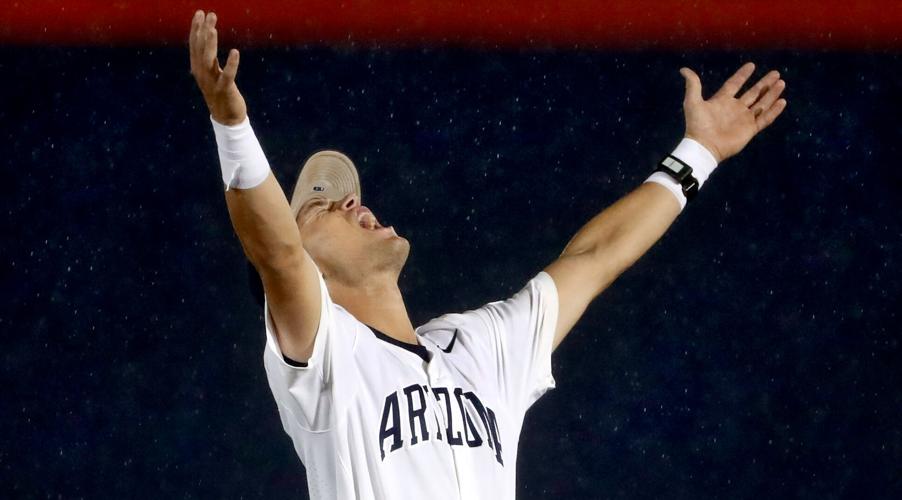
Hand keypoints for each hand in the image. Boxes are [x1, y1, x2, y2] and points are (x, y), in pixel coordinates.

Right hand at [189, 10, 246, 124]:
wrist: (226, 119)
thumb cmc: (220, 93)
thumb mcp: (211, 74)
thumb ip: (208, 59)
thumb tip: (206, 39)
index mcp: (198, 69)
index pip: (195, 45)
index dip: (196, 29)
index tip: (200, 13)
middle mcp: (202, 74)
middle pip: (200, 49)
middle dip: (203, 30)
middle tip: (208, 14)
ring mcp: (212, 83)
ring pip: (209, 60)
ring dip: (211, 44)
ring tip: (214, 29)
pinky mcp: (225, 90)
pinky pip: (227, 75)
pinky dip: (231, 64)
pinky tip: (235, 52)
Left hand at [680, 62, 786, 162]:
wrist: (704, 146)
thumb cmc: (697, 124)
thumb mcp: (692, 102)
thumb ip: (692, 85)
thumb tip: (683, 70)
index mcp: (722, 101)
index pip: (734, 84)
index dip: (742, 75)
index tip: (752, 65)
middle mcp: (735, 108)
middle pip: (753, 93)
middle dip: (764, 83)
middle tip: (775, 73)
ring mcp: (743, 119)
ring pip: (762, 104)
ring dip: (771, 94)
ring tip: (781, 82)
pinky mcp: (750, 129)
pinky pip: (765, 119)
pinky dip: (774, 111)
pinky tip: (782, 101)